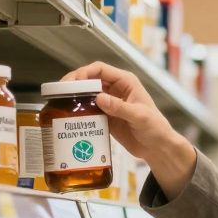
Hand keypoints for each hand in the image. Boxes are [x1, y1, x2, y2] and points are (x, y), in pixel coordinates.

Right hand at [61, 62, 195, 197]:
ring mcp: (110, 103)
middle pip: (89, 80)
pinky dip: (79, 112)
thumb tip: (99, 98)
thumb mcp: (139, 116)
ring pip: (87, 95)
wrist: (158, 148)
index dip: (83, 73)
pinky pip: (88, 110)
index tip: (71, 82)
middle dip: (74, 84)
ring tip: (59, 104)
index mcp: (125, 82)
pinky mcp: (105, 116)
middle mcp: (116, 89)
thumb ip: (120, 107)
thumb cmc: (156, 128)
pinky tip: (69, 116)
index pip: (100, 69)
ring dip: (74, 98)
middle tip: (59, 93)